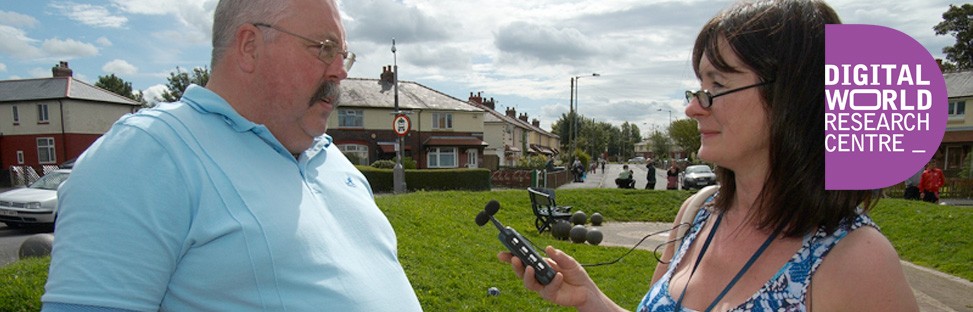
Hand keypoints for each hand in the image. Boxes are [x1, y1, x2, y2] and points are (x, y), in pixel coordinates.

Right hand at [498, 246, 616, 309]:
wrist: (587, 290)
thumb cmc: (575, 275)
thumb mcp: (569, 261)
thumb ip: (559, 256)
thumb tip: (548, 248)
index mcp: (541, 265)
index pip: (524, 260)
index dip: (511, 256)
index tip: (502, 253)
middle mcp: (539, 276)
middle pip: (521, 272)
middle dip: (515, 265)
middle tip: (514, 258)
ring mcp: (543, 286)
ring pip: (529, 283)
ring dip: (527, 275)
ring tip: (530, 268)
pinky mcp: (550, 295)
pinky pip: (548, 289)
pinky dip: (553, 281)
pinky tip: (559, 276)